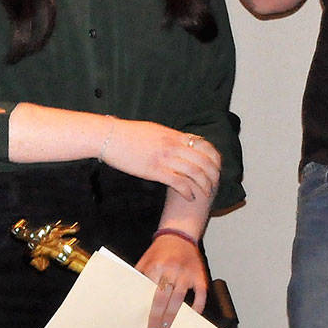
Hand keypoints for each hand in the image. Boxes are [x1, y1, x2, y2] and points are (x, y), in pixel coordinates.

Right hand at [99, 121, 220, 203]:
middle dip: (212, 174)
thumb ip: (169, 137)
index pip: (203, 145)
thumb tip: (177, 141)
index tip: (216, 167)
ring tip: (206, 193)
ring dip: (203, 184)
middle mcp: (173, 146)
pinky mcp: (155, 170)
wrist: (111, 137)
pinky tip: (190, 197)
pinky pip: (179, 181)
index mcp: (174, 135)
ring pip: (194, 172)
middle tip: (214, 184)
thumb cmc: (129, 134)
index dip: (213, 158)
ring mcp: (165, 158)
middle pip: (203, 160)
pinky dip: (188, 191)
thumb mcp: (154, 130)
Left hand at [137, 233, 208, 327]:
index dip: (149, 310)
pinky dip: (198, 305)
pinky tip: (194, 314)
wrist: (180, 233)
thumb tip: (132, 296)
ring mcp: (187, 273)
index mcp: (157, 266)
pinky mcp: (200, 275)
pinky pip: (201, 294)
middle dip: (159, 317)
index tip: (146, 323)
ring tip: (167, 326)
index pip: (151, 293)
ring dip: (173, 315)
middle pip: (164, 299)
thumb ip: (140, 276)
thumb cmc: (161, 249)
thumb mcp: (145, 259)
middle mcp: (172, 270)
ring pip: (180, 298)